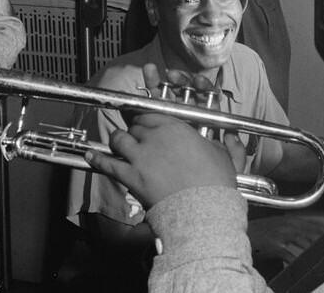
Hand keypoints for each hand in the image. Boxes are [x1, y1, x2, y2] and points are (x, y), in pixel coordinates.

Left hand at [86, 112, 238, 208]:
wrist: (202, 212)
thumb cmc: (215, 184)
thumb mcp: (225, 158)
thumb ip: (228, 144)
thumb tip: (233, 137)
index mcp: (176, 126)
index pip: (154, 112)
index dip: (149, 116)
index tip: (147, 119)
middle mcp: (155, 136)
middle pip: (136, 124)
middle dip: (136, 129)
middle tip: (138, 137)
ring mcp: (140, 156)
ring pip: (120, 138)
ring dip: (118, 140)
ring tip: (118, 142)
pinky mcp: (131, 176)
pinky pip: (108, 164)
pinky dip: (97, 159)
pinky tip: (90, 155)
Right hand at [246, 213, 323, 264]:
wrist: (246, 232)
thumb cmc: (262, 231)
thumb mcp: (279, 225)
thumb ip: (294, 228)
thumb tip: (308, 235)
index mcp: (290, 220)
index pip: (313, 224)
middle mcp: (288, 226)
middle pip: (311, 233)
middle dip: (322, 239)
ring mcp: (282, 235)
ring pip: (304, 242)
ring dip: (313, 248)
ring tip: (321, 254)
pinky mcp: (276, 246)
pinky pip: (290, 255)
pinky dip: (297, 260)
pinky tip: (302, 265)